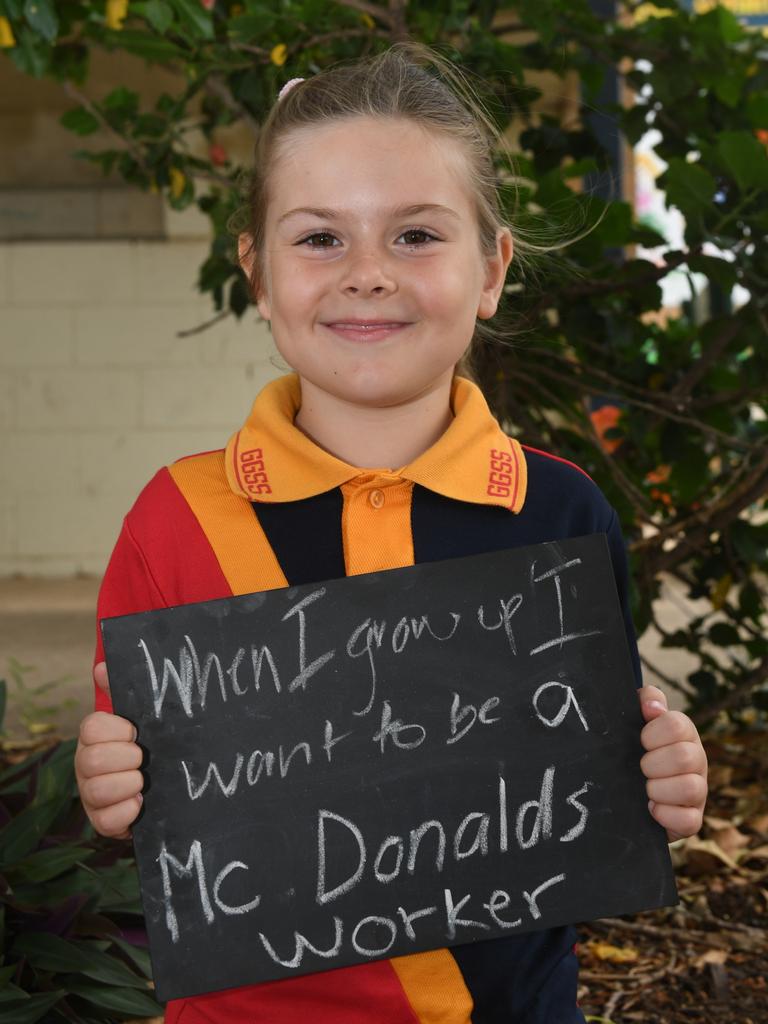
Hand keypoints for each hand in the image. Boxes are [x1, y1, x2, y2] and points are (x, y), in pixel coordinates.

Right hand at [75, 662, 143, 838]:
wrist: (161, 786)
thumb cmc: (146, 745)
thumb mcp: (138, 717)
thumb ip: (121, 691)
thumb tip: (103, 666)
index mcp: (94, 738)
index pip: (90, 727)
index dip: (115, 729)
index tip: (135, 732)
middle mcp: (87, 766)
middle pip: (92, 760)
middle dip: (125, 758)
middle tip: (143, 758)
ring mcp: (91, 795)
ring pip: (95, 791)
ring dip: (127, 784)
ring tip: (143, 782)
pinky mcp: (103, 821)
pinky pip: (105, 821)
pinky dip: (126, 812)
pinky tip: (140, 803)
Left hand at [639, 685, 707, 842]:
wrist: (630, 793)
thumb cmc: (636, 750)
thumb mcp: (637, 722)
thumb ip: (646, 701)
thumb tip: (651, 705)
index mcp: (684, 734)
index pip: (678, 724)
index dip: (652, 733)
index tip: (640, 741)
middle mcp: (697, 761)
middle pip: (685, 757)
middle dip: (653, 764)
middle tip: (641, 768)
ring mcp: (698, 792)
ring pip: (691, 788)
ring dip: (659, 789)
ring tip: (646, 789)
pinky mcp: (693, 820)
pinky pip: (689, 821)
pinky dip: (665, 815)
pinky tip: (651, 809)